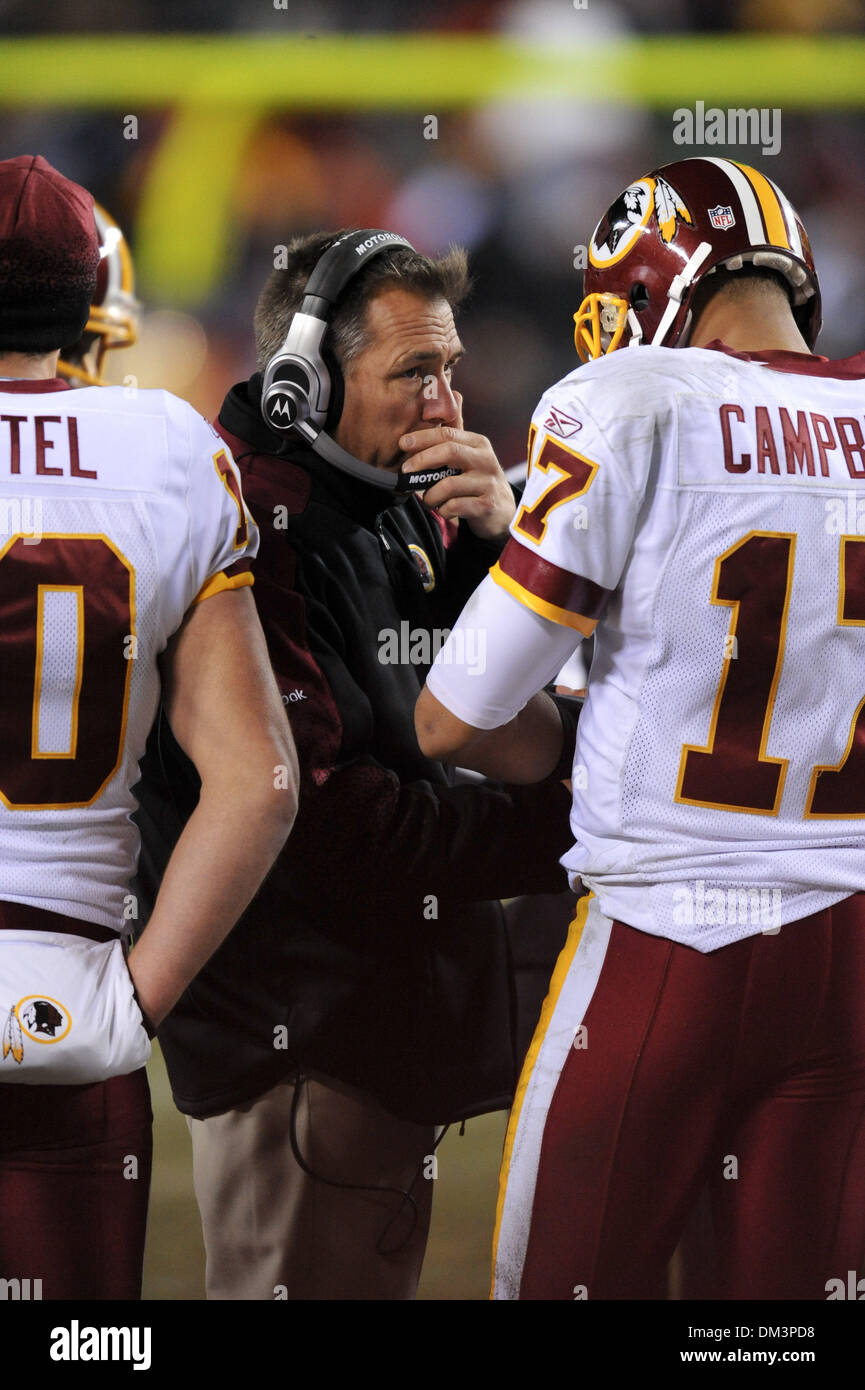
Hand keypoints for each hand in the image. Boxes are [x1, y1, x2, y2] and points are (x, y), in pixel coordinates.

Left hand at [399, 392, 515, 540]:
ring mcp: (488, 482)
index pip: (447, 434)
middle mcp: (486, 459)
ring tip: (428, 500)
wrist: (502, 511)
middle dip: (422, 460)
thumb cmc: (478, 479)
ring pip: (448, 484)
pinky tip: (443, 509)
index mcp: (478, 443)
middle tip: (405, 470)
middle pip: (449, 451)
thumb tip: (452, 394)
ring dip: (430, 494)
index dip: (422, 437)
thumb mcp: (470, 454)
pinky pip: (454, 506)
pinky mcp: (487, 504)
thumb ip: (455, 432)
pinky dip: (442, 509)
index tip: (402, 443)